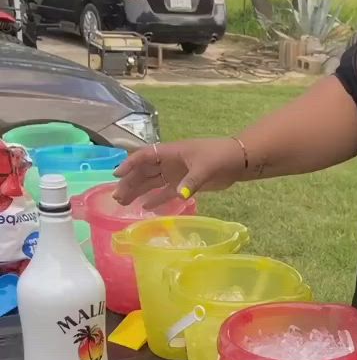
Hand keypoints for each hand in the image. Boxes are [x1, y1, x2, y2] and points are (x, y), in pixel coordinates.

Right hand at [113, 137, 245, 207]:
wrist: (237, 161)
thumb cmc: (220, 156)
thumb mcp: (205, 167)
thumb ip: (191, 182)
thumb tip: (180, 195)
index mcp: (171, 152)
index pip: (145, 156)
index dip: (130, 164)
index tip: (116, 174)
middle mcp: (169, 162)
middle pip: (144, 171)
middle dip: (130, 182)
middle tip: (117, 197)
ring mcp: (176, 173)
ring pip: (152, 183)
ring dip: (138, 191)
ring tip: (124, 202)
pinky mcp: (184, 184)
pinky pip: (166, 192)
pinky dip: (156, 199)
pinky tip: (145, 207)